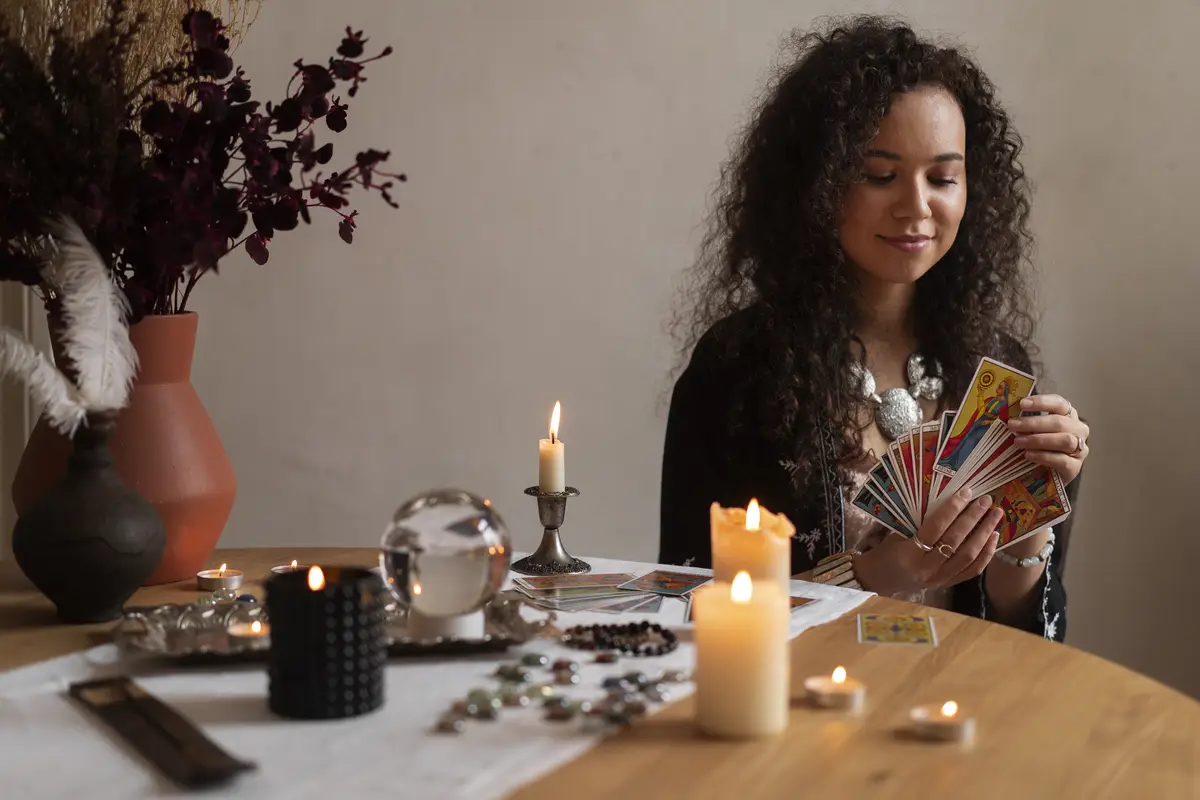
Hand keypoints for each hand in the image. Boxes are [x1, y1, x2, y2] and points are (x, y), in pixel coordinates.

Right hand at [854, 488, 1000, 596]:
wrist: (879, 579)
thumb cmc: (885, 551)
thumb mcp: (896, 533)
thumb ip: (920, 521)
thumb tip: (949, 501)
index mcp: (908, 554)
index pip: (935, 528)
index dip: (952, 508)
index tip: (967, 492)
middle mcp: (925, 569)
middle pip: (955, 541)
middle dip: (973, 518)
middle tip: (986, 500)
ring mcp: (938, 579)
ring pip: (968, 556)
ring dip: (984, 534)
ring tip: (995, 516)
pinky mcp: (947, 584)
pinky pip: (972, 570)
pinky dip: (986, 553)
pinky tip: (993, 537)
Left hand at [1008, 394, 1088, 484]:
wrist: (1047, 476)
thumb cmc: (1038, 448)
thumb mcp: (1033, 432)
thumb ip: (1026, 423)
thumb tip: (1009, 416)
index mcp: (1068, 416)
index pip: (1060, 404)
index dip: (1042, 402)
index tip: (1022, 404)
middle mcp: (1078, 430)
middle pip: (1059, 422)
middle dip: (1033, 423)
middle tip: (1013, 425)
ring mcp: (1080, 449)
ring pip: (1065, 440)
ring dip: (1038, 440)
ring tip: (1018, 441)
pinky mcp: (1075, 468)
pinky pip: (1062, 460)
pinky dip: (1044, 456)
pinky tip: (1029, 455)